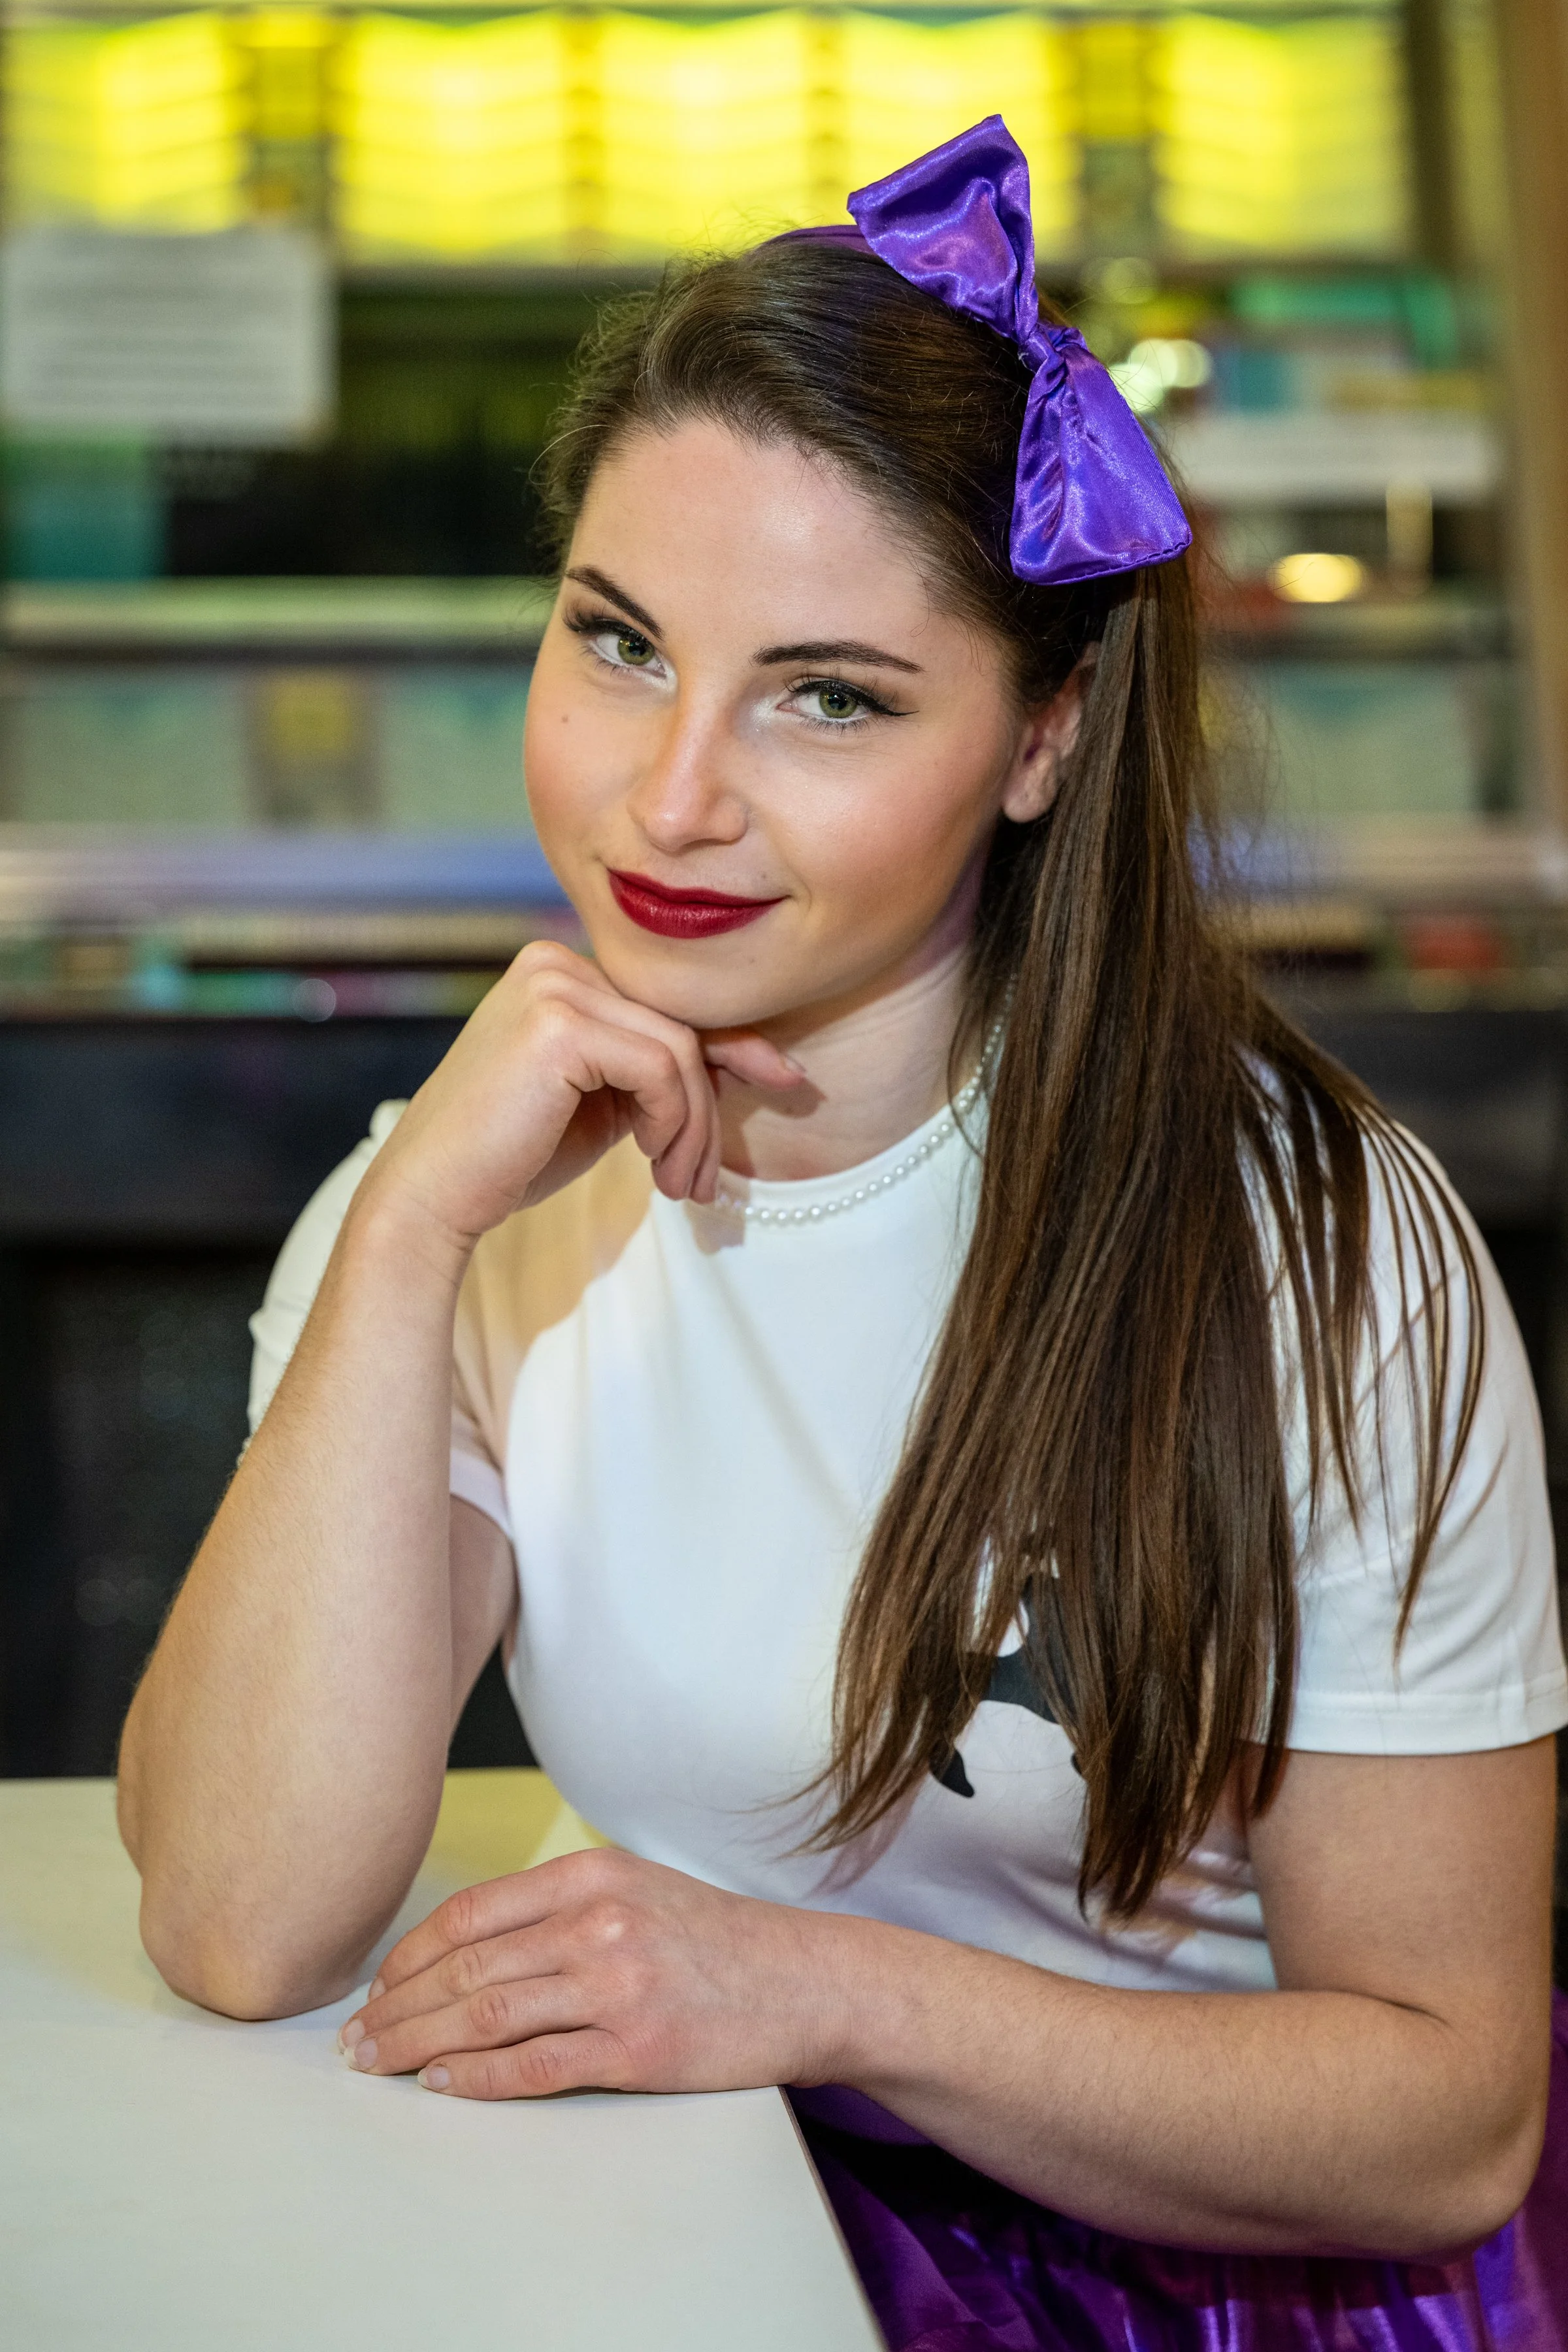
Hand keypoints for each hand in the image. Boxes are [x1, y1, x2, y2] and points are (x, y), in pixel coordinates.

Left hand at [336, 1848, 855, 2099]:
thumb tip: (466, 1945)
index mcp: (592, 1876)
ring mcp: (617, 1987)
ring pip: (488, 2015)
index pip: (472, 1913)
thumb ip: (559, 1905)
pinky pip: (535, 2066)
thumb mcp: (636, 1890)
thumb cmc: (714, 1940)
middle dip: (397, 2006)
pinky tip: (441, 2083)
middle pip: (467, 1967)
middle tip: (355, 2037)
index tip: (377, 1986)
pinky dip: (476, 2077)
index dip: (410, 1954)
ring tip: (379, 2063)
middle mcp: (599, 1923)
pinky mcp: (637, 2049)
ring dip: (419, 2043)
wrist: (803, 1981)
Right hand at [353, 940, 804, 1252]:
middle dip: (709, 1109)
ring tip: (680, 1184)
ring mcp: (553, 987)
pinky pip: (661, 1068)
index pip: (667, 1006)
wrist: (435, 1195)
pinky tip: (650, 1163)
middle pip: (679, 1027)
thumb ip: (658, 1071)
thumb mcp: (606, 1102)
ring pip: (679, 1051)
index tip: (785, 1081)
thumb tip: (747, 1058)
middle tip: (707, 1181)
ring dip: (694, 1129)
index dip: (734, 1045)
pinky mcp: (558, 1024)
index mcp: (560, 972)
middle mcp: (554, 962)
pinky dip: (672, 1122)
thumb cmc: (516, 1156)